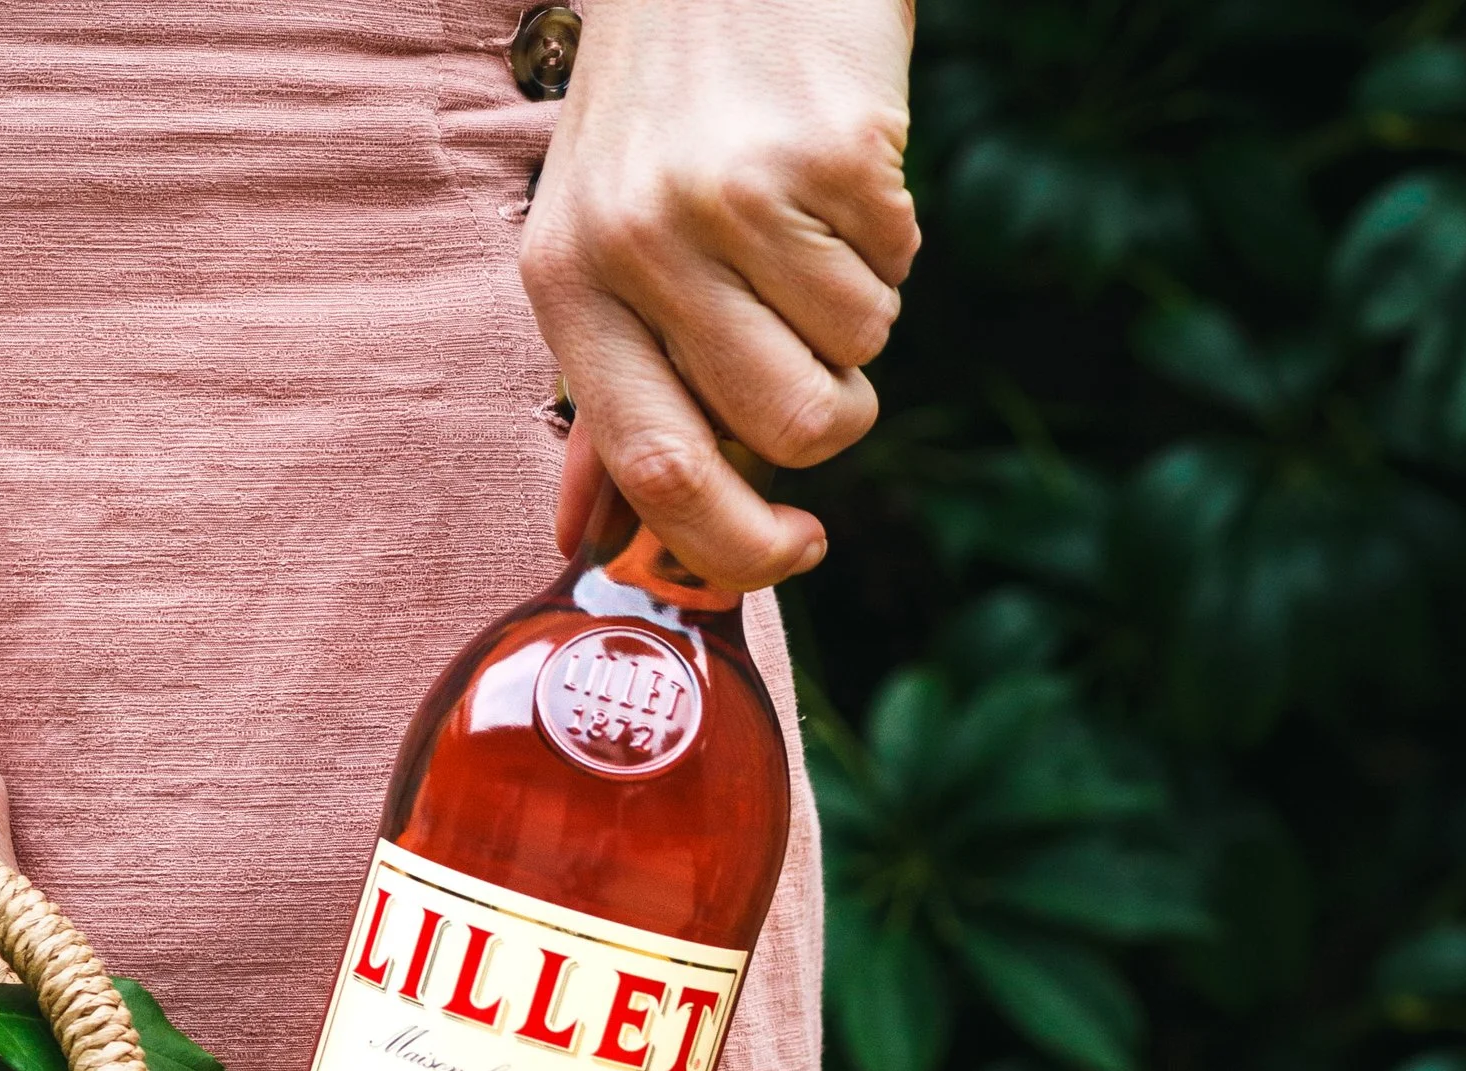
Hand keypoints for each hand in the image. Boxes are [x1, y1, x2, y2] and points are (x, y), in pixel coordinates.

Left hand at [521, 0, 920, 585]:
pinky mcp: (829, 148)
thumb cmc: (655, 121)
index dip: (734, 544)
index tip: (788, 554)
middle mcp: (640, 244)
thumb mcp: (594, 248)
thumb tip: (593, 539)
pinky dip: (888, 240)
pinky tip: (838, 178)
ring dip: (858, 315)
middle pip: (785, 427)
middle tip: (822, 365)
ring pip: (855, 352)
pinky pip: (897, 263)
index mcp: (567, 285)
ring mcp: (735, 195)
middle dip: (831, 421)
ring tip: (811, 235)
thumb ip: (603, 398)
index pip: (657, 468)